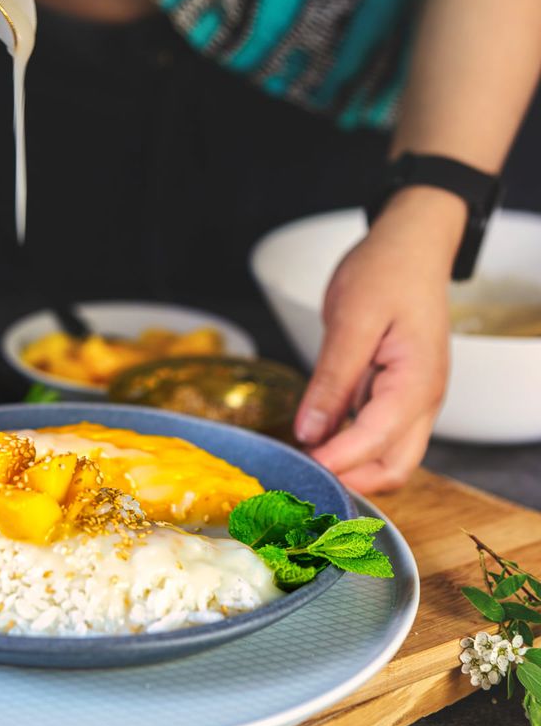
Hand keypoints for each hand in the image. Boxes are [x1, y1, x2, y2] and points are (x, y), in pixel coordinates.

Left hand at [293, 188, 466, 493]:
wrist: (410, 246)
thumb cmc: (388, 272)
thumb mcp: (352, 319)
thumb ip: (331, 379)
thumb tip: (310, 429)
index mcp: (417, 382)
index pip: (377, 440)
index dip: (338, 460)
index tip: (302, 466)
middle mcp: (422, 400)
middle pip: (393, 467)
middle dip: (351, 479)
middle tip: (302, 472)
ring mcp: (412, 400)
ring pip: (386, 456)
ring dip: (349, 465)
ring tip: (302, 458)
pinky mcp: (395, 394)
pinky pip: (376, 434)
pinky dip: (348, 445)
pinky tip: (315, 438)